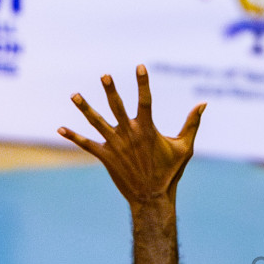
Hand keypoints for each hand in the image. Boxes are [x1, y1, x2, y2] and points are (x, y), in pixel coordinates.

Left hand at [58, 65, 205, 205]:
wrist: (152, 197)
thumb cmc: (170, 172)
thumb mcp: (185, 147)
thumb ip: (192, 124)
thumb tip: (203, 104)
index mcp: (148, 130)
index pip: (146, 100)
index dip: (143, 83)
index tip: (140, 66)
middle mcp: (129, 134)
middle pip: (118, 107)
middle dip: (110, 90)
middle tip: (104, 75)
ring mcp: (115, 145)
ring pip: (97, 122)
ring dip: (85, 108)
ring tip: (74, 95)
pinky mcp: (105, 157)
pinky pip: (86, 144)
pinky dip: (73, 137)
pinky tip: (59, 129)